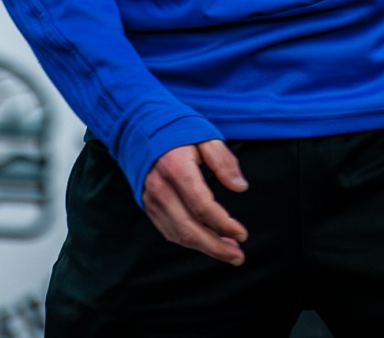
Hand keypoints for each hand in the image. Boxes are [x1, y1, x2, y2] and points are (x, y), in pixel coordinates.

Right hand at [141, 140, 249, 265]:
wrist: (141, 128)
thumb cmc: (178, 131)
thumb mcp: (205, 137)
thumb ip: (223, 161)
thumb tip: (240, 187)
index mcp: (176, 168)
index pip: (202, 206)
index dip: (223, 224)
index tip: (242, 233)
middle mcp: (160, 188)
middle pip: (189, 229)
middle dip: (216, 247)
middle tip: (238, 256)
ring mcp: (151, 199)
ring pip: (178, 235)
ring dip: (204, 247)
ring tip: (228, 251)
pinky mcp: (148, 206)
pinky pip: (168, 231)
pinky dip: (188, 241)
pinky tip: (206, 242)